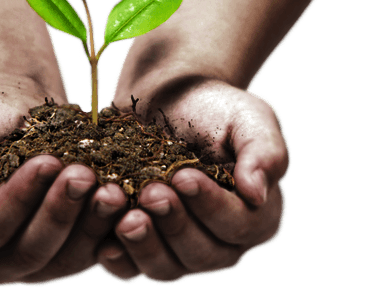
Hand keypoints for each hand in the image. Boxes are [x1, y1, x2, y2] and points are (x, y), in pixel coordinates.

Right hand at [0, 86, 127, 284]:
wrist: (8, 117)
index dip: (18, 200)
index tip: (46, 161)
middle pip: (29, 253)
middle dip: (59, 214)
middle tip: (84, 174)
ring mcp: (33, 263)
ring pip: (64, 260)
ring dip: (90, 226)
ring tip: (113, 190)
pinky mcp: (68, 252)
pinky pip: (91, 252)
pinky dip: (109, 229)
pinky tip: (128, 201)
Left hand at [99, 79, 288, 280]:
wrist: (167, 98)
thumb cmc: (215, 108)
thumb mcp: (250, 117)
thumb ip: (264, 152)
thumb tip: (256, 194)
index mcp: (256, 216)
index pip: (239, 225)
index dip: (211, 206)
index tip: (183, 176)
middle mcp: (220, 242)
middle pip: (201, 254)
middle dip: (174, 224)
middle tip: (150, 192)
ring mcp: (179, 249)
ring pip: (166, 268)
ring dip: (144, 245)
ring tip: (126, 217)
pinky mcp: (142, 247)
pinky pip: (131, 269)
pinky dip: (118, 259)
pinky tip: (104, 245)